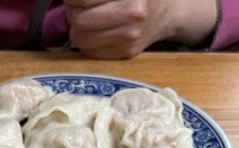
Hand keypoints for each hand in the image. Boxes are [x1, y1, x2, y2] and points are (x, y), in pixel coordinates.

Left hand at [63, 0, 218, 58]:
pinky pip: (90, 52)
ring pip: (79, 39)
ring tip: (88, 18)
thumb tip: (70, 0)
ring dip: (77, 28)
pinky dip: (87, 41)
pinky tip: (98, 31)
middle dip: (73, 11)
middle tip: (80, 6)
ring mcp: (129, 37)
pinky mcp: (126, 52)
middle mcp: (132, 14)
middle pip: (77, 19)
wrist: (168, 12)